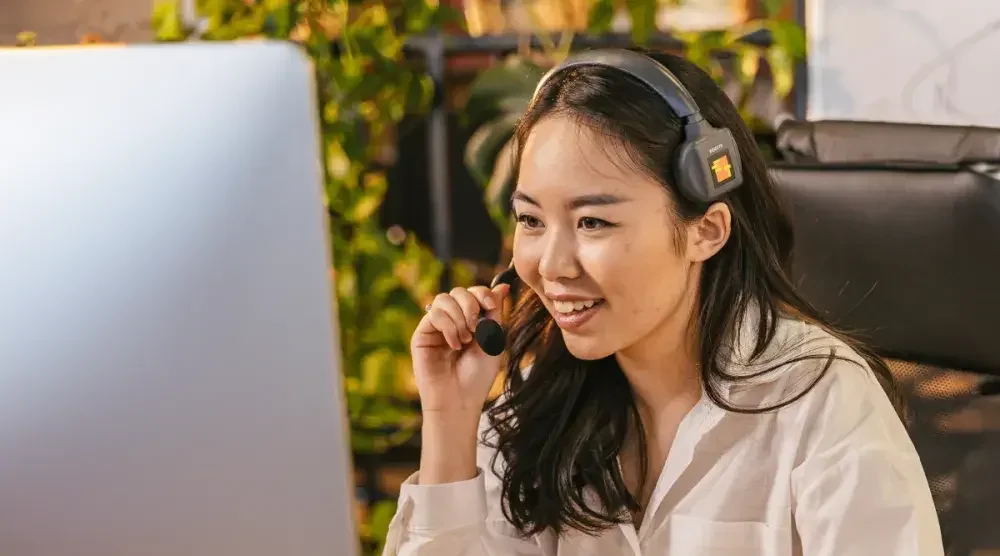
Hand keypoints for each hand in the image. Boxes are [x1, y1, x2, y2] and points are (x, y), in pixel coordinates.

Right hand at [410, 284, 510, 414]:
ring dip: (459, 317)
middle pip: (459, 291)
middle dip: (471, 305)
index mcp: (471, 321)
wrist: (459, 400)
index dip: (482, 293)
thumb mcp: (493, 340)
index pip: (474, 293)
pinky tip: (454, 346)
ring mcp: (436, 327)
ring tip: (465, 340)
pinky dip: (448, 327)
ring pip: (444, 298)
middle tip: (476, 329)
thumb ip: (495, 313)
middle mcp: (452, 321)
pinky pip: (434, 313)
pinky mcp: (422, 334)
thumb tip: (503, 285)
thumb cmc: (477, 376)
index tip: (490, 306)